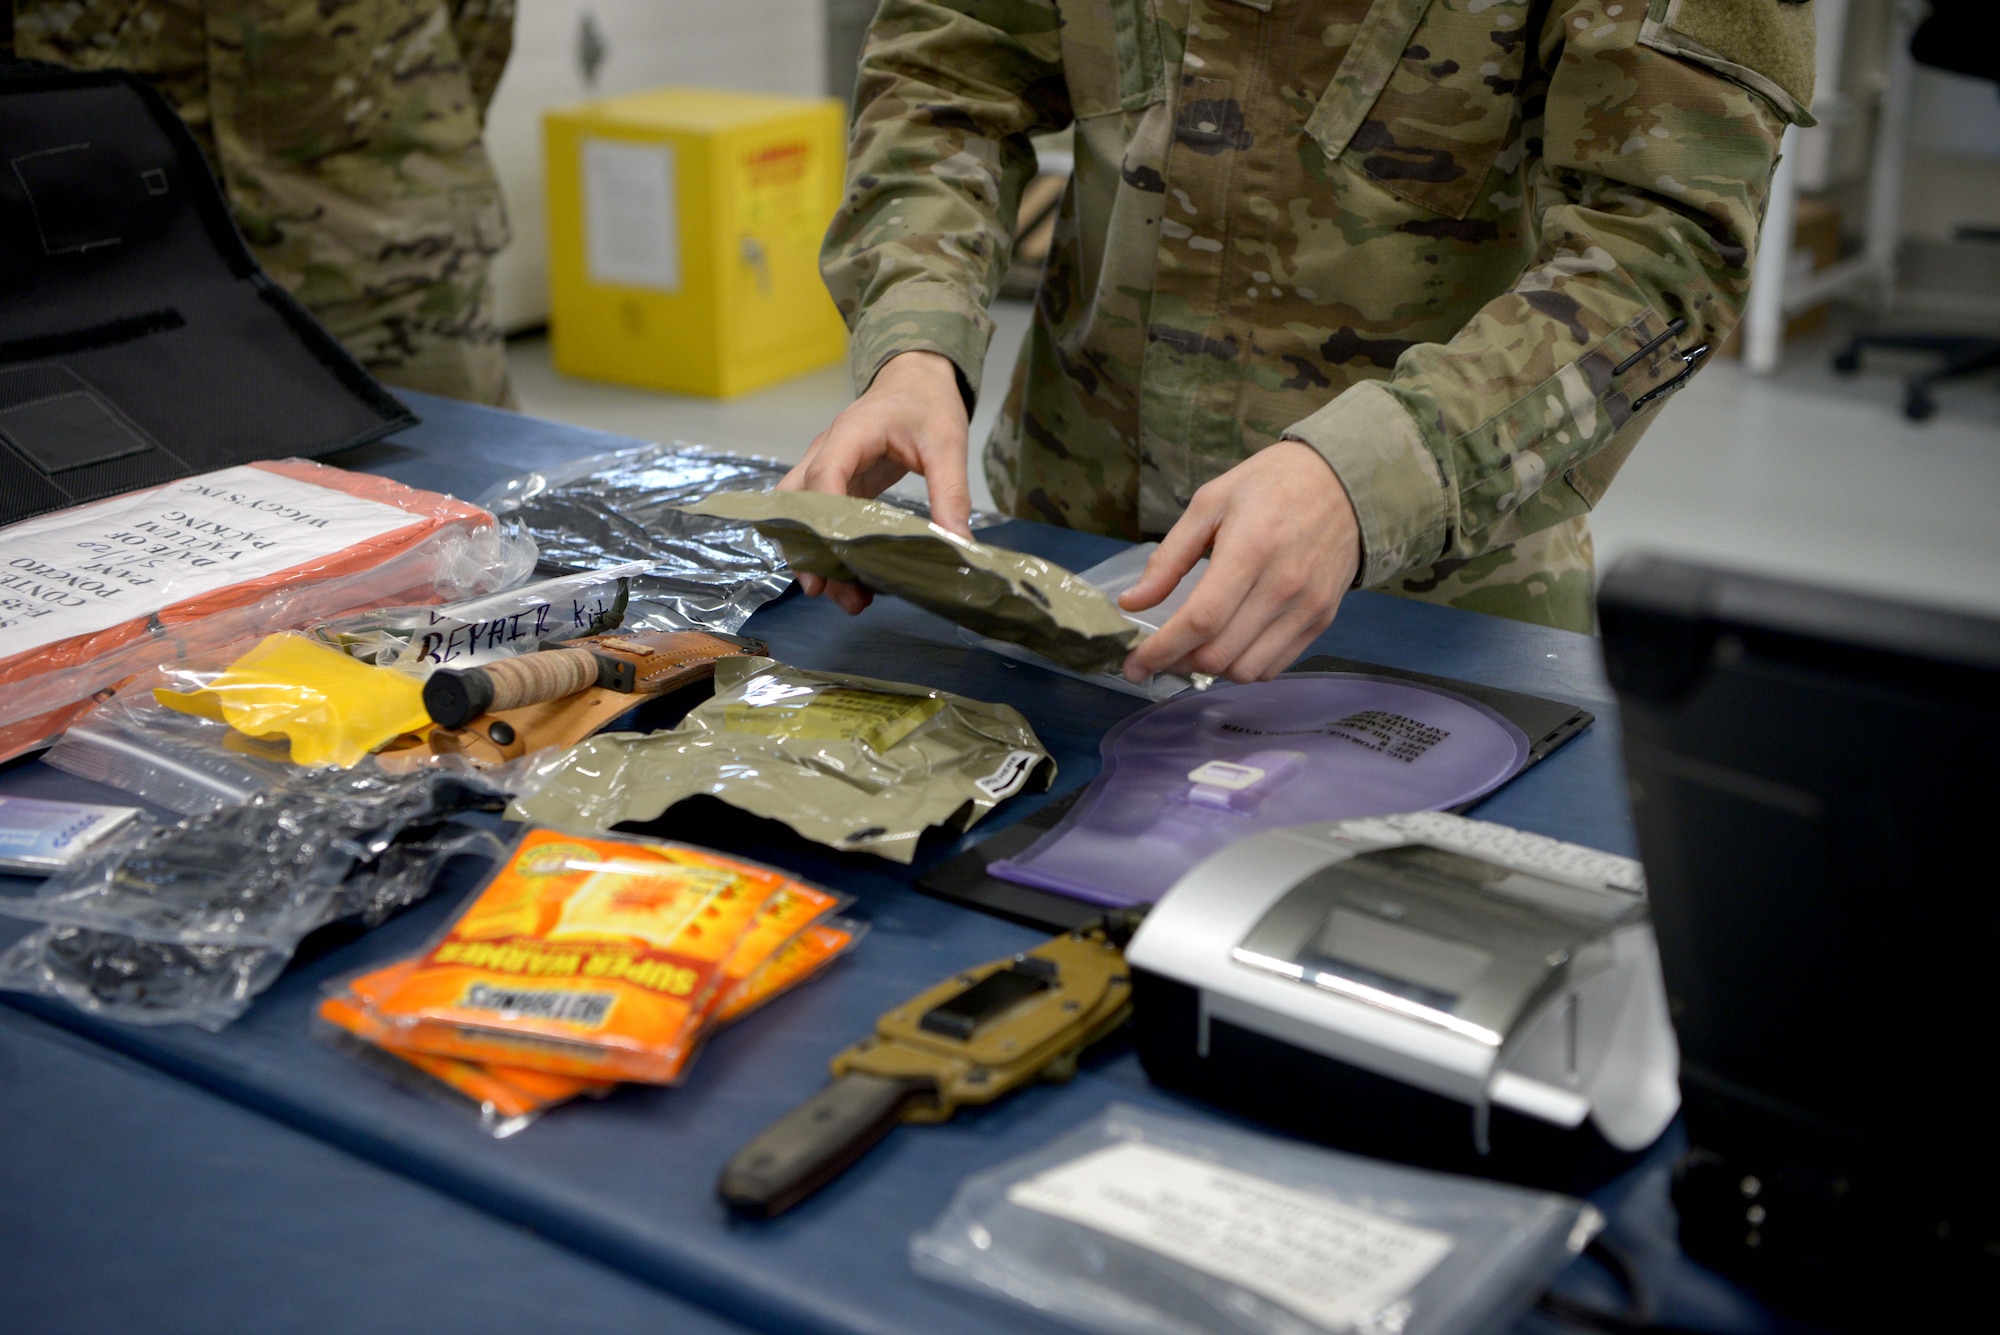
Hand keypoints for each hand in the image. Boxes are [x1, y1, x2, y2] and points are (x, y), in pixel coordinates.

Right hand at [778, 350, 970, 614]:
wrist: (916, 379)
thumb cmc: (928, 403)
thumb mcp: (948, 445)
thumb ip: (951, 495)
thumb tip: (959, 547)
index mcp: (850, 434)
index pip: (823, 477)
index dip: (823, 520)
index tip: (833, 560)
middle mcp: (826, 451)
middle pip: (797, 504)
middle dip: (807, 548)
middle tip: (825, 591)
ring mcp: (826, 468)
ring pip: (798, 516)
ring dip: (812, 554)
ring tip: (843, 596)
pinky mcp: (836, 484)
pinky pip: (817, 519)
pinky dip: (825, 548)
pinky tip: (849, 579)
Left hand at [1119, 442, 1360, 683]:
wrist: (1345, 482)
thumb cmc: (1272, 485)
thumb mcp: (1211, 503)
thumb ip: (1169, 558)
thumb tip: (1133, 602)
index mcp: (1251, 549)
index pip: (1200, 620)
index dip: (1160, 650)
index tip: (1134, 664)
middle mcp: (1283, 586)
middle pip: (1219, 654)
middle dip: (1177, 662)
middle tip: (1159, 652)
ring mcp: (1307, 608)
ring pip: (1246, 670)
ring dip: (1211, 669)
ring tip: (1193, 648)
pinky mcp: (1322, 620)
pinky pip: (1274, 665)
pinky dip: (1243, 665)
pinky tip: (1229, 644)